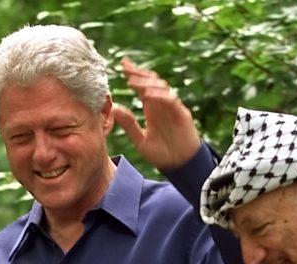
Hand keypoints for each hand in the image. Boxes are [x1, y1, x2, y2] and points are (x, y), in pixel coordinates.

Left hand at [112, 57, 200, 171]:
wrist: (180, 166)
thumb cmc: (162, 154)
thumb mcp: (140, 140)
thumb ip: (128, 124)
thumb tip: (114, 108)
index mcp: (151, 108)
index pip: (141, 86)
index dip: (133, 75)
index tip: (122, 64)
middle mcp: (161, 105)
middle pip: (151, 82)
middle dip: (139, 73)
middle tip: (126, 67)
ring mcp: (172, 108)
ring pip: (161, 88)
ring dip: (148, 83)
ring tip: (134, 81)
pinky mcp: (182, 114)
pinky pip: (171, 101)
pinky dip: (160, 96)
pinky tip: (149, 94)